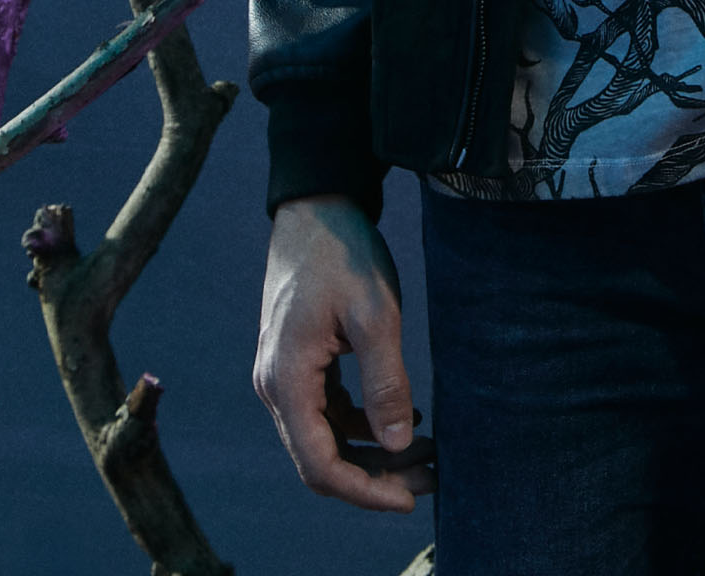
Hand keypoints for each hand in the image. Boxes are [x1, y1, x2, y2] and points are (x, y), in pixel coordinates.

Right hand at [254, 194, 434, 511]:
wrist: (316, 204)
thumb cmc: (343, 252)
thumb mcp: (375, 313)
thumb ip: (386, 381)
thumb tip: (398, 444)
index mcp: (285, 381)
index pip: (319, 464)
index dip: (364, 491)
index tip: (409, 499)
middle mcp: (275, 386)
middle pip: (321, 458)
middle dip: (375, 476)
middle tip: (429, 478)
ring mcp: (283, 374)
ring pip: (325, 437)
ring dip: (372, 452)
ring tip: (426, 453)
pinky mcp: (298, 361)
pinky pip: (328, 411)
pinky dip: (363, 423)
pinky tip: (404, 419)